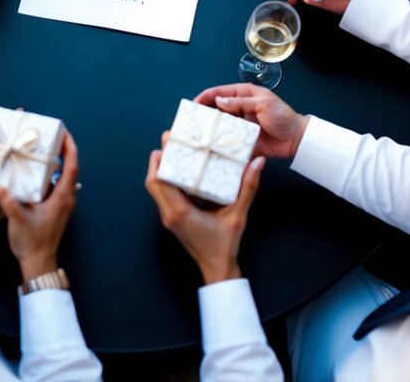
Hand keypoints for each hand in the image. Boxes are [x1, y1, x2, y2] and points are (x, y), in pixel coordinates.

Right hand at [0, 130, 79, 281]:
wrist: (39, 264)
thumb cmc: (32, 242)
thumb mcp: (18, 220)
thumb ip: (8, 202)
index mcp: (62, 197)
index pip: (71, 166)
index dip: (70, 148)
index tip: (65, 133)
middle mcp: (67, 198)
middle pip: (70, 168)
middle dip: (64, 151)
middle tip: (52, 137)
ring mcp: (63, 205)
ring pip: (64, 178)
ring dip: (57, 164)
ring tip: (44, 151)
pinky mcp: (57, 210)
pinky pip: (57, 187)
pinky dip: (51, 176)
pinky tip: (36, 175)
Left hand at [145, 143, 263, 284]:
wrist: (218, 269)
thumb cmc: (225, 246)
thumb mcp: (238, 215)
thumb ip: (247, 188)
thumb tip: (257, 163)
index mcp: (179, 212)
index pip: (160, 181)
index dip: (161, 159)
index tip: (170, 141)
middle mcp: (169, 214)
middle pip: (152, 182)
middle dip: (159, 160)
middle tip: (171, 141)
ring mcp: (169, 217)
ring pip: (156, 189)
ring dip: (161, 169)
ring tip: (175, 151)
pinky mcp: (173, 219)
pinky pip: (164, 195)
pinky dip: (168, 180)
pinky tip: (182, 171)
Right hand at [194, 84, 307, 159]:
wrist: (296, 139)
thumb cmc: (282, 116)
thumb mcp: (263, 104)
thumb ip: (240, 103)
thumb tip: (218, 101)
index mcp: (243, 95)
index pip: (220, 93)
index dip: (205, 97)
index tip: (193, 104)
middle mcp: (238, 109)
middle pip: (216, 109)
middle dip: (204, 114)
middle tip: (191, 122)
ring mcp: (239, 126)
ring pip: (220, 126)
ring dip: (210, 130)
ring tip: (197, 136)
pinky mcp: (242, 141)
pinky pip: (228, 141)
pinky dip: (219, 143)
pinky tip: (210, 147)